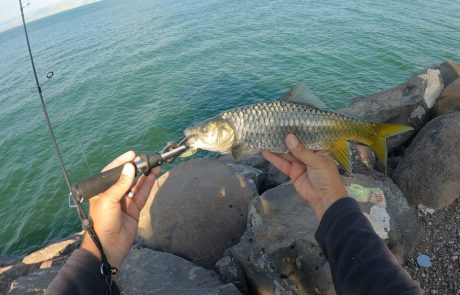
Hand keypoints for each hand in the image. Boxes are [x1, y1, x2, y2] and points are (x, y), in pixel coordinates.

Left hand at [80, 151, 158, 268]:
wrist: (108, 246)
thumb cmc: (102, 222)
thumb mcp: (109, 200)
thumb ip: (120, 183)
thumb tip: (130, 167)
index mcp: (101, 190)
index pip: (112, 172)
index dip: (122, 162)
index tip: (133, 154)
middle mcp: (113, 193)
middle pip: (126, 177)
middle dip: (136, 167)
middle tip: (146, 158)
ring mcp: (125, 201)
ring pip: (136, 184)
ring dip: (144, 174)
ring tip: (153, 164)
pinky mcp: (134, 208)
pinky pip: (142, 194)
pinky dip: (148, 184)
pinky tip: (153, 175)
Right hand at [262, 134, 346, 219]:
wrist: (324, 199)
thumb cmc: (326, 177)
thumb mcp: (316, 161)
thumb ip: (301, 150)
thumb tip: (288, 137)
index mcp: (318, 150)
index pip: (307, 138)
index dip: (297, 131)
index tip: (287, 122)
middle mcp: (308, 155)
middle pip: (295, 145)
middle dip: (285, 139)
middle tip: (273, 129)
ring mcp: (300, 164)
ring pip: (287, 154)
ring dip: (277, 148)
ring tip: (266, 138)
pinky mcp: (292, 173)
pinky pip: (283, 164)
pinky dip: (274, 159)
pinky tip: (265, 152)